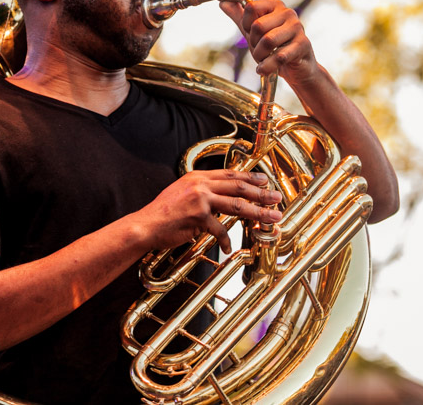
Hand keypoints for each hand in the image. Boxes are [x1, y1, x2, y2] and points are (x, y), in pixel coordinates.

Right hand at [135, 170, 281, 253]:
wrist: (146, 225)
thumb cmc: (163, 213)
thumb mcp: (182, 193)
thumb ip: (201, 191)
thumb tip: (221, 197)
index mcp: (198, 177)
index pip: (230, 175)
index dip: (250, 178)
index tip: (264, 181)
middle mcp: (200, 185)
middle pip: (239, 187)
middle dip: (261, 193)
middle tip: (276, 198)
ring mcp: (200, 200)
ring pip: (237, 205)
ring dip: (258, 212)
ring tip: (272, 217)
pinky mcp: (198, 217)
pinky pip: (220, 230)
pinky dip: (226, 240)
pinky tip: (229, 248)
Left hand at [220, 0, 317, 85]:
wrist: (296, 68)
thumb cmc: (274, 48)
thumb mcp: (254, 32)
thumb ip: (239, 16)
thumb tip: (222, 2)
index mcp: (275, 6)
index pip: (251, 7)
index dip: (246, 25)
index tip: (252, 35)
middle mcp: (288, 13)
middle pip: (258, 26)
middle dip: (253, 43)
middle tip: (259, 51)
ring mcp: (298, 28)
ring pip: (268, 41)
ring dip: (260, 56)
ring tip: (263, 60)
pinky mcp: (303, 45)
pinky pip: (279, 56)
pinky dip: (267, 66)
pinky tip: (265, 69)